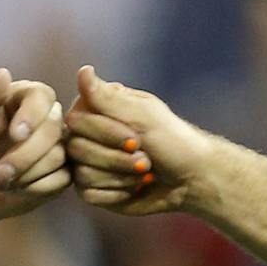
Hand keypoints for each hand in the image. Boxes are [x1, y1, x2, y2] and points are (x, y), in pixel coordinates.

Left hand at [0, 69, 68, 226]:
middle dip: (24, 155)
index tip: (16, 135)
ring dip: (26, 174)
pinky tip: (15, 189)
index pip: (42, 96)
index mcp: (22, 98)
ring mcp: (56, 146)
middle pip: (52, 129)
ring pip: (58, 156)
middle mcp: (45, 118)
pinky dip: (36, 187)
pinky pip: (61, 178)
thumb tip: (3, 72)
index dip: (33, 115)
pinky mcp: (60, 172)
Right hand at [65, 65, 215, 215]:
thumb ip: (107, 97)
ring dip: (120, 176)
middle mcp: (88, 136)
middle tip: (146, 159)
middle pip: (76, 149)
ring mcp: (88, 163)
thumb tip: (83, 70)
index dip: (105, 133)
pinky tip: (134, 188)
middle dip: (116, 158)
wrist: (190, 180)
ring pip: (82, 174)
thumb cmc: (172, 141)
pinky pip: (88, 194)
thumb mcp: (142, 115)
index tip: (136, 138)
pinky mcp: (93, 189)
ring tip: (144, 173)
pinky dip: (117, 193)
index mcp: (97, 111)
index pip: (76, 121)